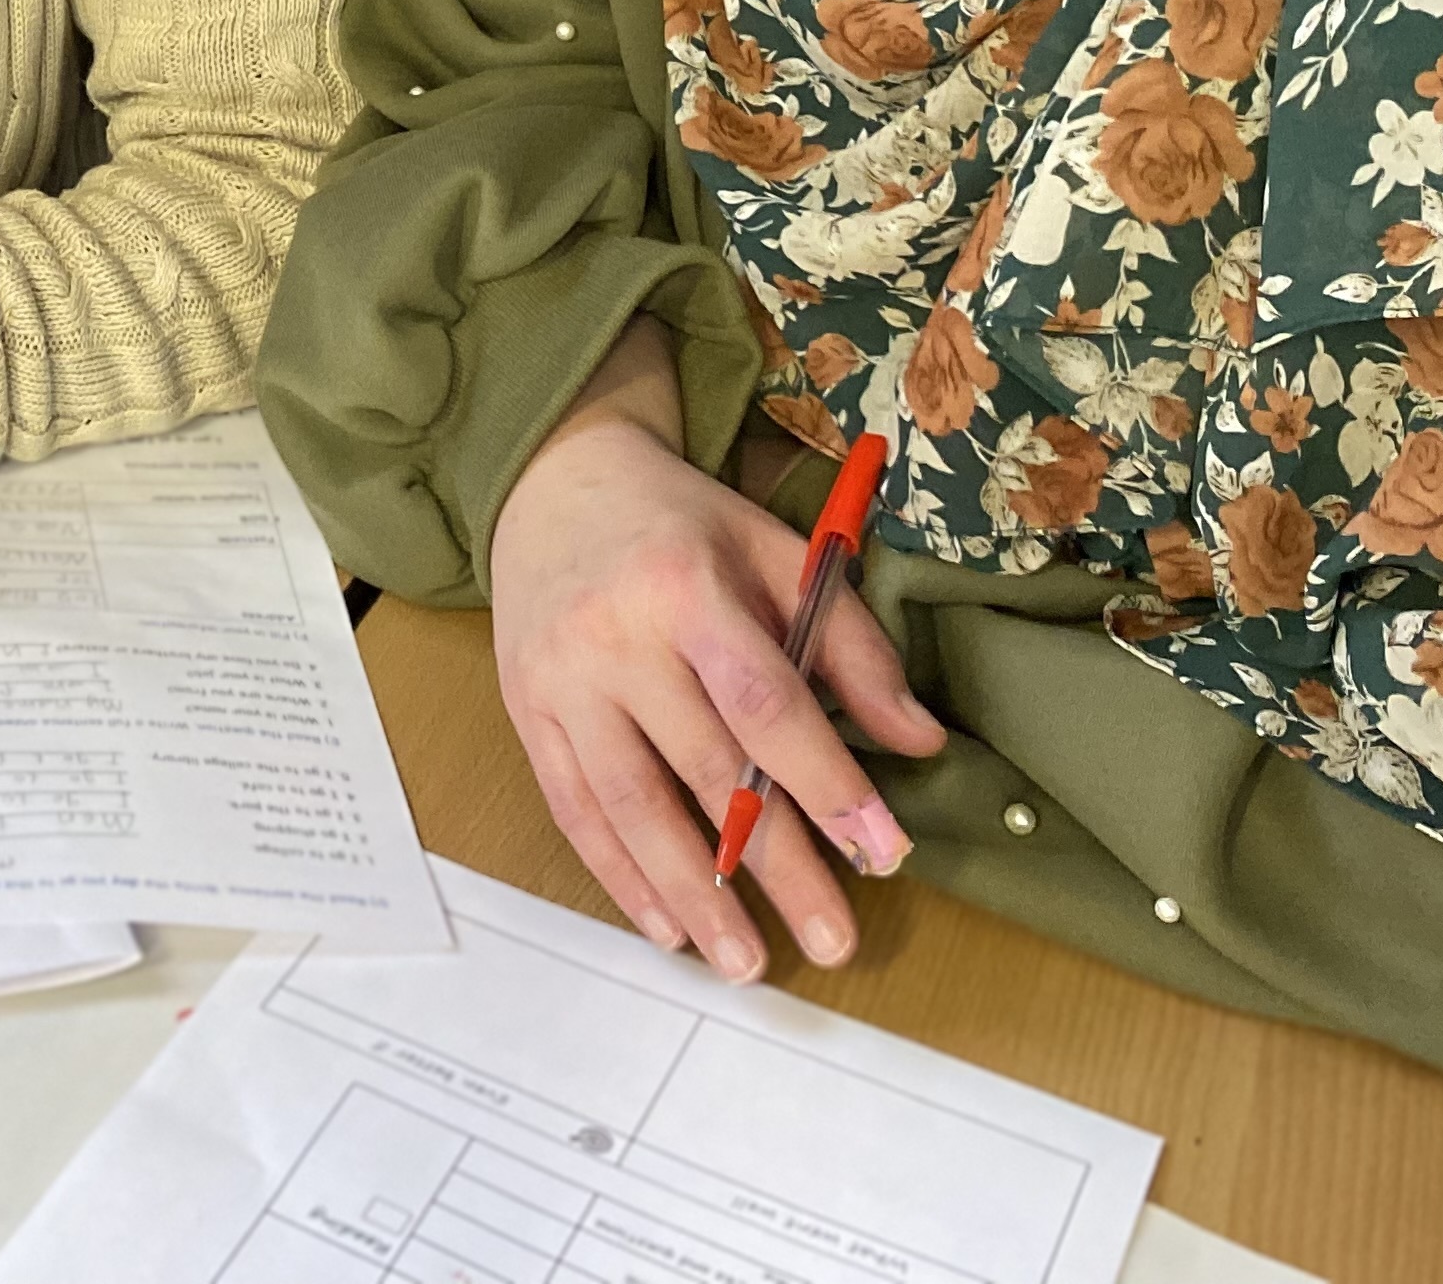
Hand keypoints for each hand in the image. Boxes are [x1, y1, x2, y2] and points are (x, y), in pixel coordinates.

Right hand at [489, 323, 942, 982]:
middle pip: (703, 769)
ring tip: (746, 960)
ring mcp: (560, 679)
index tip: (881, 851)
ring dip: (692, 894)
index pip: (764, 701)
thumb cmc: (681, 525)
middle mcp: (614, 637)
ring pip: (629, 804)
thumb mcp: (776, 552)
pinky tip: (667, 926)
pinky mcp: (524, 710)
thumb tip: (918, 742)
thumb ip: (848, 645)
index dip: (825, 782)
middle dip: (774, 864)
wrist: (553, 482)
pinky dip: (619, 876)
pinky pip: (572, 808)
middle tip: (832, 940)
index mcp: (686, 586)